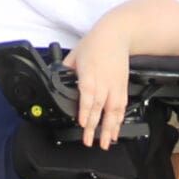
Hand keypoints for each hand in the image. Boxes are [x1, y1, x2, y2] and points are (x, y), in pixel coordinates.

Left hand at [65, 27, 131, 149]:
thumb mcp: (74, 54)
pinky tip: (115, 131)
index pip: (88, 94)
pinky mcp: (123, 87)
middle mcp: (104, 82)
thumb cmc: (96, 43)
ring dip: (110, 128)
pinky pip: (122, 107)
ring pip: (114, 110)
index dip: (85, 109)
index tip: (82, 123)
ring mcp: (115, 86)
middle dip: (95, 126)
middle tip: (90, 141)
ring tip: (105, 142)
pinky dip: (119, 121)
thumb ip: (65, 70)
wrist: (118, 35)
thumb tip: (55, 80)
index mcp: (90, 73)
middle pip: (100, 107)